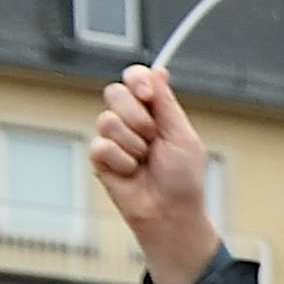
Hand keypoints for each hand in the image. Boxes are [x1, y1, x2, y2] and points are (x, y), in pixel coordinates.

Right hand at [89, 68, 227, 283]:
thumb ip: (166, 102)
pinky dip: (121, 161)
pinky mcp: (100, 157)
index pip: (135, 78)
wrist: (170, 212)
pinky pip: (101, 146)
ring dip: (132, 144)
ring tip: (144, 161)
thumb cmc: (183, 179)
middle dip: (136, 116)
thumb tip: (159, 70)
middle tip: (153, 138)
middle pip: (114, 92)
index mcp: (154, 111)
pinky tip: (131, 173)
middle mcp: (131, 120)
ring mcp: (114, 138)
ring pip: (107, 120)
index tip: (147, 96)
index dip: (137, 81)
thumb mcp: (181, 135)